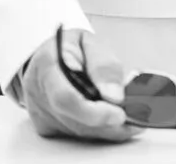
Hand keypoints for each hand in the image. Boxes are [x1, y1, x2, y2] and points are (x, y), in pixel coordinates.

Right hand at [20, 29, 141, 142]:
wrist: (47, 56)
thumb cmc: (70, 48)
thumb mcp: (90, 43)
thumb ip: (103, 66)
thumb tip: (114, 96)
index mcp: (47, 65)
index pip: (66, 98)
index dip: (94, 112)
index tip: (120, 114)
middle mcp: (39, 93)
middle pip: (75, 120)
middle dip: (109, 122)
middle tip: (135, 117)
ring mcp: (41, 112)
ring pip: (79, 131)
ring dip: (108, 127)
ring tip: (131, 115)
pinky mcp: (47, 126)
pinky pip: (77, 133)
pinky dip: (99, 129)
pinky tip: (113, 119)